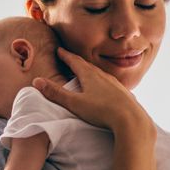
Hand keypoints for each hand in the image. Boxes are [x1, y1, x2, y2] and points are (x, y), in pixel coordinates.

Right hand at [33, 47, 151, 132]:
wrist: (131, 120)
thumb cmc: (102, 111)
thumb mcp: (74, 103)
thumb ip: (56, 93)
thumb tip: (37, 81)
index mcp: (90, 76)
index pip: (75, 61)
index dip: (66, 55)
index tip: (59, 50)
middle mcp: (103, 76)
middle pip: (87, 65)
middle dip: (77, 61)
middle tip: (69, 58)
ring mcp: (115, 84)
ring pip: (100, 74)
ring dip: (90, 71)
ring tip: (85, 73)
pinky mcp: (123, 94)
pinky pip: (110, 83)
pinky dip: (102, 82)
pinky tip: (104, 88)